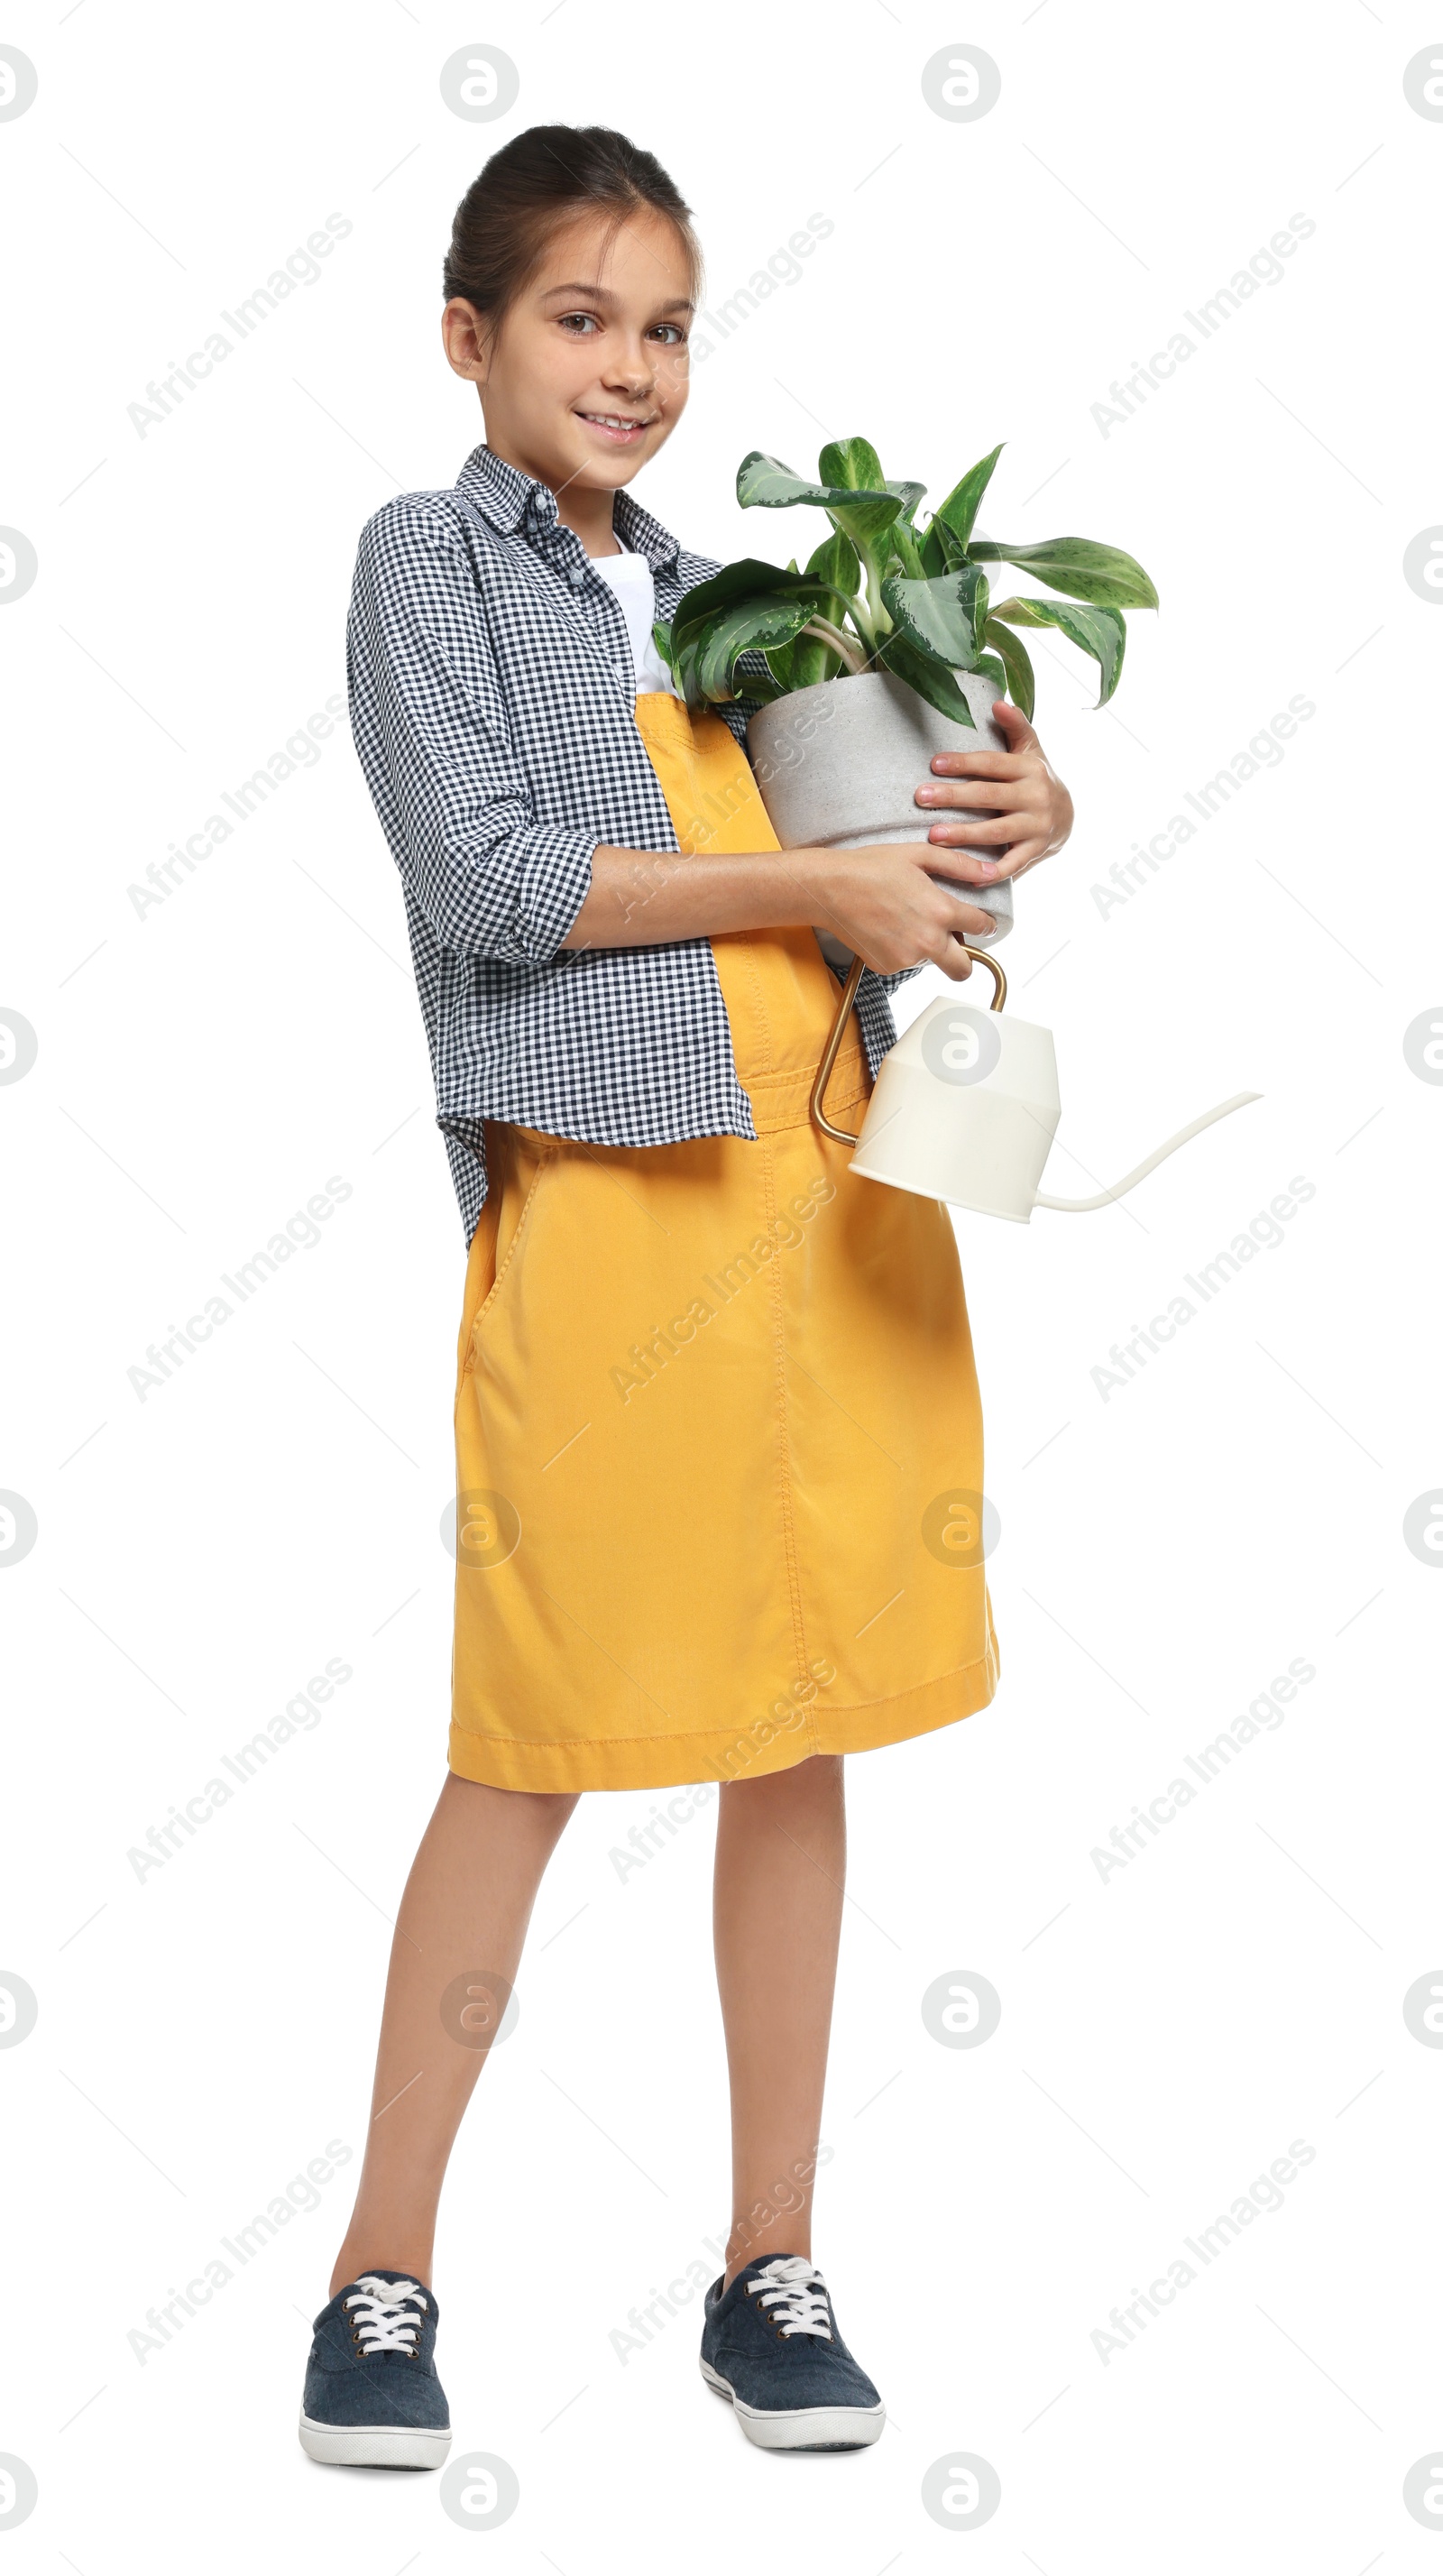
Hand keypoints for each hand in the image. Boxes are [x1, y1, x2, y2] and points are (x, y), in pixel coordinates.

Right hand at [802, 840, 994, 980]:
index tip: (981, 923)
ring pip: (931, 963)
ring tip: (905, 921)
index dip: (985, 924)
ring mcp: (906, 958)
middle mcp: (927, 941)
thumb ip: (960, 865)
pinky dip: (902, 951)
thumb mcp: (919, 855)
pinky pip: (905, 964)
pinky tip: (888, 929)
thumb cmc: (871, 866)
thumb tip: (989, 873)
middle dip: (965, 958)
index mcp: (941, 911)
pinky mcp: (886, 967)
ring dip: (928, 949)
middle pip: (964, 969)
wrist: (829, 888)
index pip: (982, 927)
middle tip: (956, 943)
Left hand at [912, 701, 1073, 883]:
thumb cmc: (1035, 778)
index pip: (992, 763)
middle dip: (954, 798)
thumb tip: (999, 702)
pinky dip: (992, 872)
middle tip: (921, 798)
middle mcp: (1035, 796)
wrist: (1067, 815)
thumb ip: (1015, 726)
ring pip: (997, 831)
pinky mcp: (1035, 851)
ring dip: (964, 835)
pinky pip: (1012, 864)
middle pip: (989, 796)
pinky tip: (968, 875)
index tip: (934, 764)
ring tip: (934, 836)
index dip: (964, 763)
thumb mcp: (1031, 749)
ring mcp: (1036, 826)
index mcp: (1029, 768)